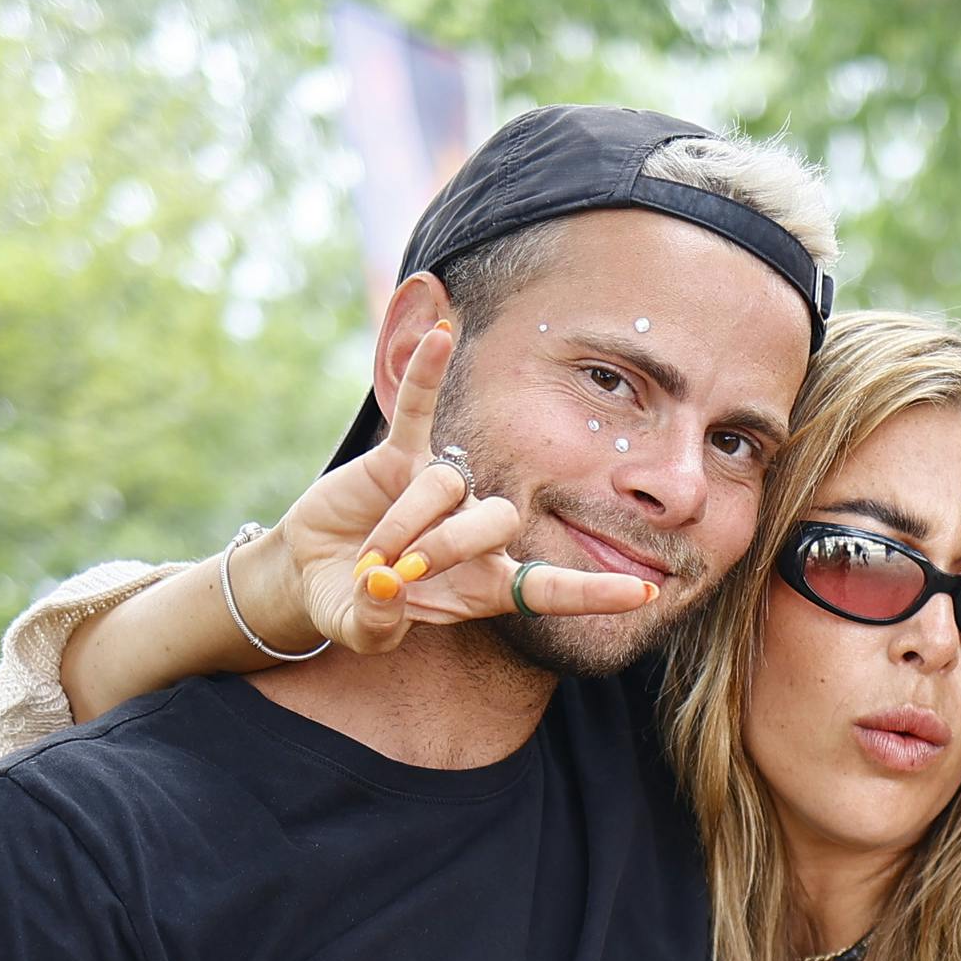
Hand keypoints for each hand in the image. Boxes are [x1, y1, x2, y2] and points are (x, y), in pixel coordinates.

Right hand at [239, 324, 659, 655]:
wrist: (316, 571)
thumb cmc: (355, 606)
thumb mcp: (362, 628)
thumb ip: (376, 620)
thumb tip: (384, 588)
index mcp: (485, 587)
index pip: (551, 588)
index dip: (594, 592)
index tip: (644, 590)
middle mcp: (478, 534)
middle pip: (498, 521)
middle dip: (445, 549)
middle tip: (396, 577)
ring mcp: (445, 489)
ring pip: (448, 489)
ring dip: (404, 523)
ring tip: (369, 557)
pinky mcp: (401, 457)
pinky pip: (420, 409)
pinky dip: (426, 373)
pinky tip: (441, 332)